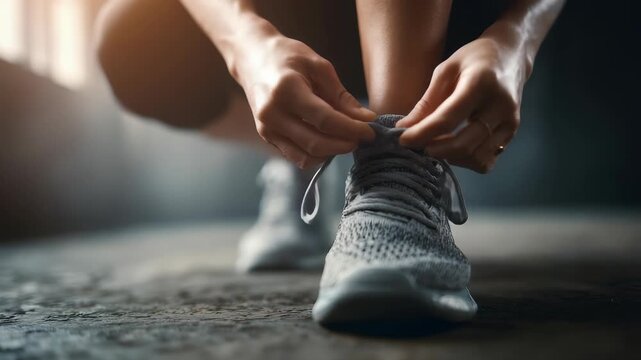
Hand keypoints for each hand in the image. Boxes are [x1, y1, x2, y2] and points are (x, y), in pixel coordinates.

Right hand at [233, 31, 375, 168]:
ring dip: (331, 153)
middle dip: (345, 145)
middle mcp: (272, 114)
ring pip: (305, 157)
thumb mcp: (319, 66)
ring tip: (346, 139)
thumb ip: (341, 96)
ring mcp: (266, 129)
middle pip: (315, 143)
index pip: (325, 120)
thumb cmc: (287, 56)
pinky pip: (296, 156)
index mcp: (286, 90)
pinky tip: (329, 141)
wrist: (251, 58)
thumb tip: (366, 119)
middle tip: (362, 138)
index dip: (352, 130)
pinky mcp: (266, 137)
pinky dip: (316, 154)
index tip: (370, 131)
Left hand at [398, 36, 528, 172]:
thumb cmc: (474, 59)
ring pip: (476, 158)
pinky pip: (486, 160)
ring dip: (450, 158)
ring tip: (434, 145)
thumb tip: (404, 128)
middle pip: (463, 144)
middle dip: (434, 149)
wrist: (512, 56)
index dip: (422, 134)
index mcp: (480, 84)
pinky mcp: (512, 133)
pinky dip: (466, 161)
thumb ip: (427, 101)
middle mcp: (500, 106)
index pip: (448, 119)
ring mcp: (510, 122)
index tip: (403, 140)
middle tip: (416, 146)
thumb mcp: (446, 70)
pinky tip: (454, 149)